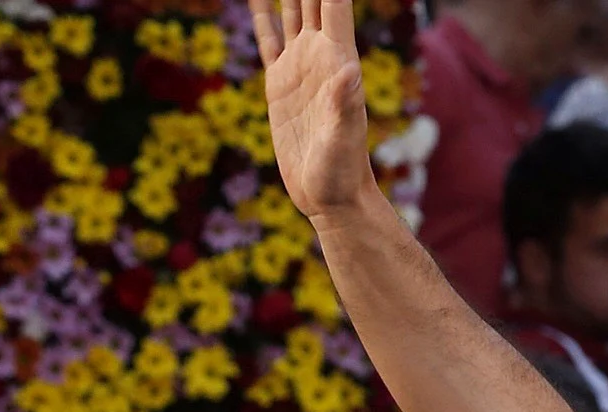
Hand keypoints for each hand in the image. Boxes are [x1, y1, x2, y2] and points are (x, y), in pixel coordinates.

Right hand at [251, 0, 377, 221]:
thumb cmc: (342, 172)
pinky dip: (263, 18)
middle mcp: (320, 54)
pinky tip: (258, 3)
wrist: (330, 196)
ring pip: (290, 11)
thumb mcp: (343, 139)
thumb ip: (345, 104)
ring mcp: (300, 67)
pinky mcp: (280, 85)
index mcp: (337, 58)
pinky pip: (269, 42)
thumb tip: (348, 70)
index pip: (332, 1)